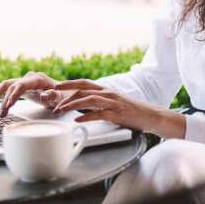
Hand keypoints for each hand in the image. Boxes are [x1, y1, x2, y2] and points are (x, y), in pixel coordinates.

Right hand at [0, 72, 66, 116]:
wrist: (63, 92)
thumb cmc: (62, 95)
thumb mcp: (60, 97)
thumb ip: (53, 95)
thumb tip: (44, 95)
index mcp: (38, 79)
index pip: (22, 85)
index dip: (14, 94)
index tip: (8, 105)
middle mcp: (29, 78)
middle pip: (10, 84)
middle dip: (3, 98)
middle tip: (0, 111)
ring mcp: (24, 81)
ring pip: (6, 85)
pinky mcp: (21, 86)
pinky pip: (7, 87)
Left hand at [53, 79, 185, 138]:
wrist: (150, 115)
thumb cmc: (130, 111)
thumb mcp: (113, 103)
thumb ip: (99, 102)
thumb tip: (81, 106)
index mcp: (106, 90)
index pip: (83, 83)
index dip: (68, 83)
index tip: (55, 86)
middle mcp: (108, 93)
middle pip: (82, 89)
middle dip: (65, 96)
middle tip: (54, 104)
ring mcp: (113, 103)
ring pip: (88, 100)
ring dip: (71, 105)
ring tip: (60, 111)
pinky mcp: (117, 114)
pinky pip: (99, 114)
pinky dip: (86, 116)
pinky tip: (78, 120)